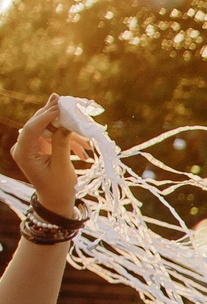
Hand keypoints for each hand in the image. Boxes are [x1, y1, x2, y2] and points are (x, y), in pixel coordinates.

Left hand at [13, 96, 86, 219]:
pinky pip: (53, 136)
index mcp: (23, 153)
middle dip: (55, 115)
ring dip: (67, 131)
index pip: (31, 128)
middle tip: (66, 101)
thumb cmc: (59, 188)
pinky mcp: (40, 147)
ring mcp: (31, 147)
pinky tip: (84, 148)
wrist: (57, 202)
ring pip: (48, 129)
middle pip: (37, 124)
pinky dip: (68, 139)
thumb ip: (62, 143)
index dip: (46, 116)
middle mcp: (23, 147)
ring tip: (86, 137)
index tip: (60, 107)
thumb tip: (66, 123)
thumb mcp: (62, 167)